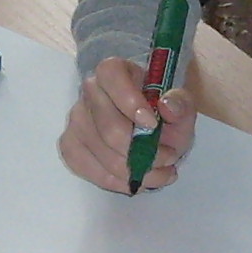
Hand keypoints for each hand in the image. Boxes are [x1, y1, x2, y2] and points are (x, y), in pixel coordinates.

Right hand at [60, 53, 196, 192]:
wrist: (148, 130)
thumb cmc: (161, 113)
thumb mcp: (181, 106)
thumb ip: (181, 103)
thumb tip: (167, 105)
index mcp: (114, 70)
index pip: (111, 77)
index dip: (130, 102)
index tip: (153, 124)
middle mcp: (90, 91)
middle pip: (109, 129)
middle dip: (143, 152)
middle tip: (168, 157)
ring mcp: (76, 119)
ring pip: (103, 155)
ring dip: (137, 172)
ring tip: (160, 172)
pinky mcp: (70, 145)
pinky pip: (91, 171)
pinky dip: (118, 182)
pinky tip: (136, 179)